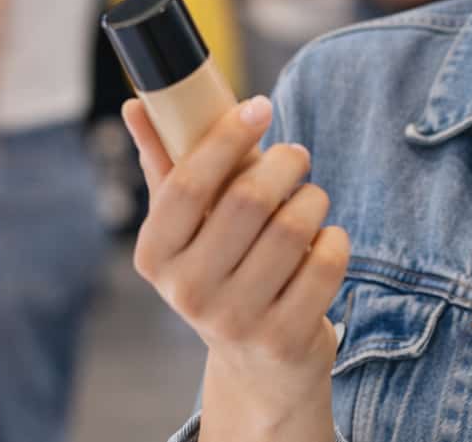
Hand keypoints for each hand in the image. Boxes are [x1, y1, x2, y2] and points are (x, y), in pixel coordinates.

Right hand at [122, 97, 347, 441]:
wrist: (257, 366)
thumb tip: (135, 105)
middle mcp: (188, 293)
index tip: (259, 106)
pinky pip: (326, 261)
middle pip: (248, 200)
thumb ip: (165, 165)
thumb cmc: (220, 271)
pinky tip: (325, 242)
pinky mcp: (285, 338)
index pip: (187, 184)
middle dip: (284, 164)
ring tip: (310, 199)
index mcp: (154, 256)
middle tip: (297, 156)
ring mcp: (236, 321)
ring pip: (293, 227)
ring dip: (313, 199)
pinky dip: (335, 239)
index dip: (226, 138)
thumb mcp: (186, 228)